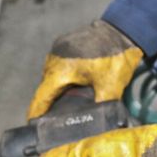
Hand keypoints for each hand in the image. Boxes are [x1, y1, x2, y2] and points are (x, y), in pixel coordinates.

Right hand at [27, 20, 142, 119]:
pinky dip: (64, 76)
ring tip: (68, 102)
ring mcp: (57, 49)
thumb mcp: (111, 86)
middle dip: (50, 103)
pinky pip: (58, 65)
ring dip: (58, 88)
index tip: (33, 127)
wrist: (124, 29)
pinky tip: (76, 83)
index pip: (41, 98)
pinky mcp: (64, 43)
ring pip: (52, 76)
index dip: (36, 114)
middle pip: (46, 88)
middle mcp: (53, 59)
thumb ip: (102, 106)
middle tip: (57, 119)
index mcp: (60, 70)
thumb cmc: (116, 56)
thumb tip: (100, 123)